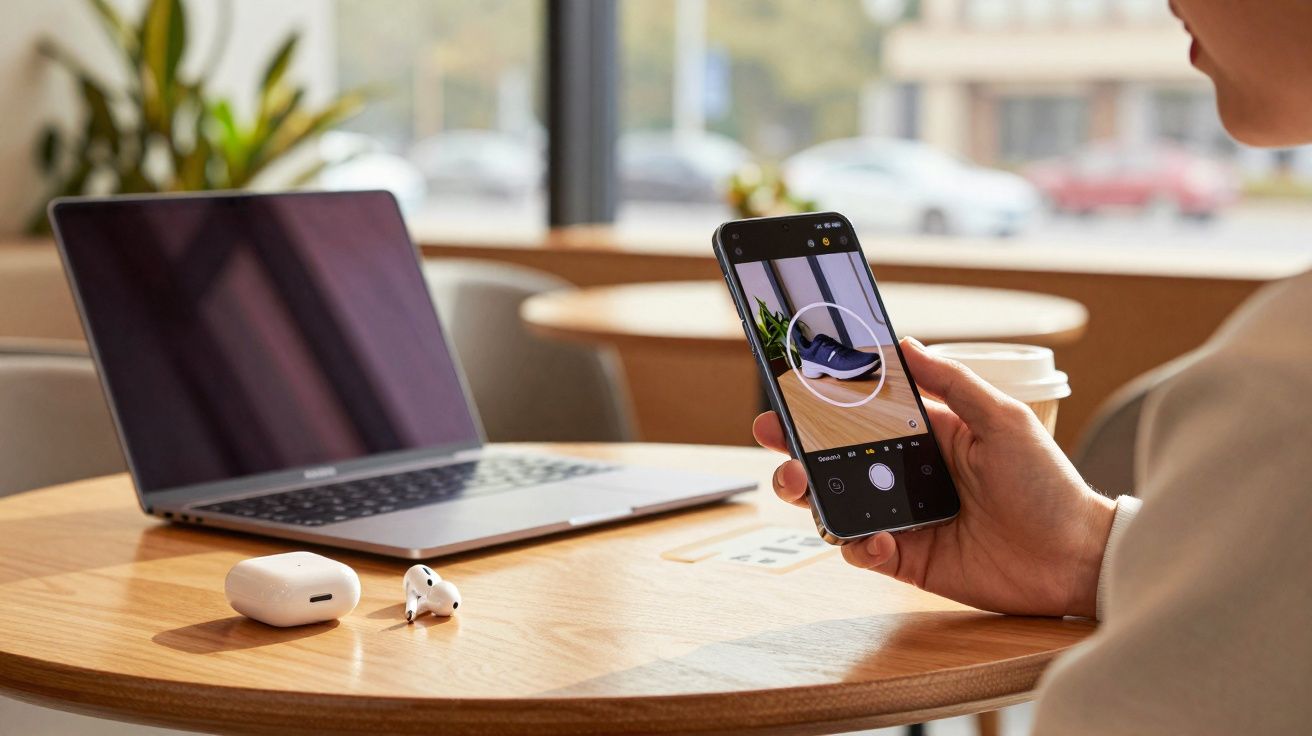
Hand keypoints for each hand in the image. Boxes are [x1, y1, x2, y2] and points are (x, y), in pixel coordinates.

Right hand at [754, 337, 1115, 617]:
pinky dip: (857, 546)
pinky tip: (876, 541)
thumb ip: (952, 383)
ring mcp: (901, 517)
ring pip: (834, 504)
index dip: (821, 401)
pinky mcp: (904, 560)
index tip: (786, 387)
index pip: (861, 412)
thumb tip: (905, 342)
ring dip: (810, 494)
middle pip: (833, 458)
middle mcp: (905, 474)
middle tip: (774, 436)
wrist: (1074, 559)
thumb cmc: (1049, 485)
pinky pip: (860, 551)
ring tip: (804, 486)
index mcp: (925, 434)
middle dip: (795, 446)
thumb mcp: (1004, 420)